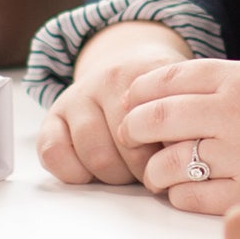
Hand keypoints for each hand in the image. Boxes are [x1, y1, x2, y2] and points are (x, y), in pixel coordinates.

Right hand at [36, 20, 190, 189]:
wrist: (127, 62)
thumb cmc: (160, 98)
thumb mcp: (182, 99)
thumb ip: (186, 124)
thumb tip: (186, 159)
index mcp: (147, 76)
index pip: (159, 131)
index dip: (168, 157)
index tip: (172, 162)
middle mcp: (109, 80)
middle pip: (130, 148)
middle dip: (142, 172)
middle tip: (149, 171)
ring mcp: (78, 96)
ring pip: (96, 156)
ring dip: (113, 175)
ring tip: (125, 172)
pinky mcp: (53, 115)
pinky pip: (53, 152)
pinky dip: (72, 172)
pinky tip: (88, 173)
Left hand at [115, 61, 239, 219]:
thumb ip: (234, 86)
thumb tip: (178, 97)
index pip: (165, 77)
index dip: (139, 94)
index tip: (133, 106)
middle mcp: (237, 109)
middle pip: (154, 118)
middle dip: (135, 132)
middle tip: (134, 143)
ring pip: (167, 164)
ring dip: (155, 172)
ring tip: (162, 174)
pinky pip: (193, 199)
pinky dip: (182, 197)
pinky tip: (191, 194)